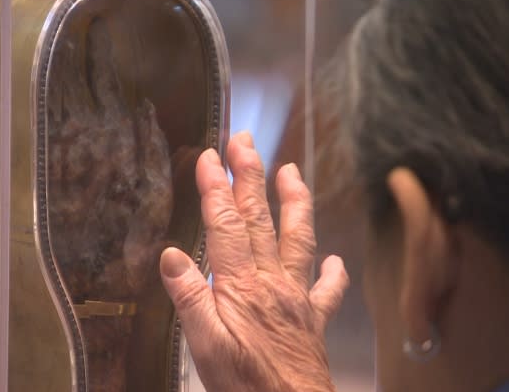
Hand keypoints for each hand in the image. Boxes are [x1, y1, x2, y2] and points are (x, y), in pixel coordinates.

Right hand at [159, 132, 349, 391]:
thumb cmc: (246, 384)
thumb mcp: (204, 346)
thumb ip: (190, 299)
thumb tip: (171, 255)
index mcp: (241, 287)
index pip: (226, 226)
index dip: (216, 188)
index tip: (210, 155)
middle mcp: (271, 283)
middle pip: (259, 220)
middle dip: (249, 176)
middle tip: (244, 141)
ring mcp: (296, 298)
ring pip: (298, 239)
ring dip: (293, 202)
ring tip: (291, 170)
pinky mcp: (312, 320)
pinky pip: (327, 291)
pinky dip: (333, 272)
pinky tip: (337, 259)